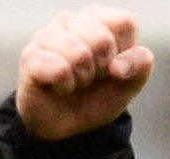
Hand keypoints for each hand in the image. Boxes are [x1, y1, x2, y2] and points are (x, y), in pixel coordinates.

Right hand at [15, 6, 154, 141]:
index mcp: (98, 20)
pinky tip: (59, 86)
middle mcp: (71, 21)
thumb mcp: (127, 86)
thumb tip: (121, 65)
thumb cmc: (95, 97)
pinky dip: (65, 86)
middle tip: (90, 77)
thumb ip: (139, 67)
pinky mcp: (30, 56)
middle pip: (102, 39)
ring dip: (82, 79)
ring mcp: (47, 35)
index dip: (124, 53)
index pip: (123, 22)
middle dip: (102, 69)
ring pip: (79, 54)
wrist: (67, 127)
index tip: (113, 67)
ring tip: (74, 82)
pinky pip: (59, 70)